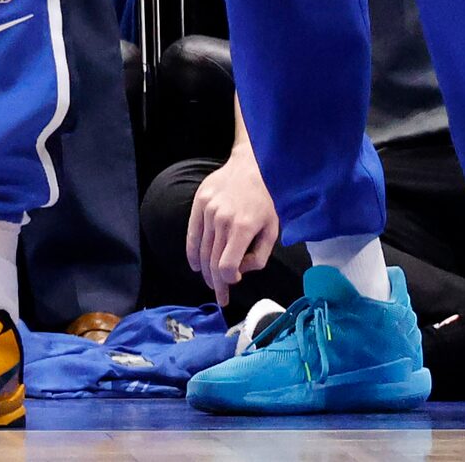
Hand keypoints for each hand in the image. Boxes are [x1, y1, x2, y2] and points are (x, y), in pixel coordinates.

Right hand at [187, 147, 278, 306]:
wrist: (252, 167)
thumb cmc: (267, 202)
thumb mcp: (273, 231)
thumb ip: (259, 256)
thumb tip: (241, 271)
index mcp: (243, 228)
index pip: (226, 265)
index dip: (227, 280)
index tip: (233, 283)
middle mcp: (221, 220)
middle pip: (212, 260)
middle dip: (216, 283)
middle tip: (220, 297)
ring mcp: (207, 211)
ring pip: (202, 249)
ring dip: (205, 271)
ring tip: (210, 283)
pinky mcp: (199, 203)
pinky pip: (192, 233)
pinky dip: (192, 252)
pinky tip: (195, 265)